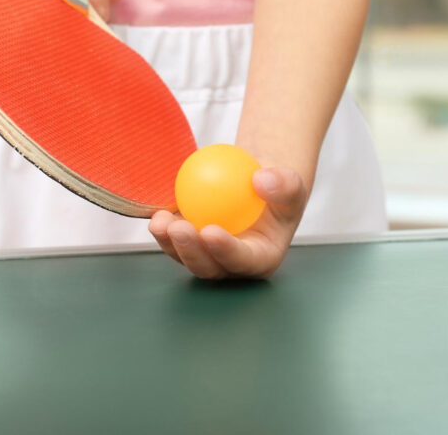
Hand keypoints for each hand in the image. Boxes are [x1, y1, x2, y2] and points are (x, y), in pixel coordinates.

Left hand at [149, 167, 309, 279]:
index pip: (242, 260)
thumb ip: (284, 185)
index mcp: (259, 259)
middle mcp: (230, 264)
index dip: (225, 251)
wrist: (257, 187)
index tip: (211, 231)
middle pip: (207, 266)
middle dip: (190, 252)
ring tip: (159, 221)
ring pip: (184, 255)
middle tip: (179, 228)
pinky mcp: (190, 241)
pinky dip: (163, 226)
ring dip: (168, 242)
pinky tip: (155, 211)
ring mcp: (207, 254)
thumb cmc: (279, 189)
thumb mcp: (292, 184)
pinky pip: (173, 237)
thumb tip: (261, 180)